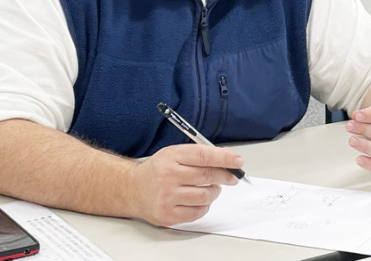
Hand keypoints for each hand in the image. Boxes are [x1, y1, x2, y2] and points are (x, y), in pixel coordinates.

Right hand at [129, 144, 244, 225]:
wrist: (132, 189)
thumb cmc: (158, 170)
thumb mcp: (175, 154)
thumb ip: (200, 154)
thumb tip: (228, 158)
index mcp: (171, 156)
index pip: (204, 156)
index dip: (224, 158)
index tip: (238, 161)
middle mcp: (168, 176)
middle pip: (207, 176)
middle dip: (225, 176)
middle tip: (233, 176)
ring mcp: (167, 197)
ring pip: (205, 196)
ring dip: (214, 192)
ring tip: (211, 188)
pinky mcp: (168, 215)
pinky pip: (197, 212)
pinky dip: (204, 205)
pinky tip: (200, 200)